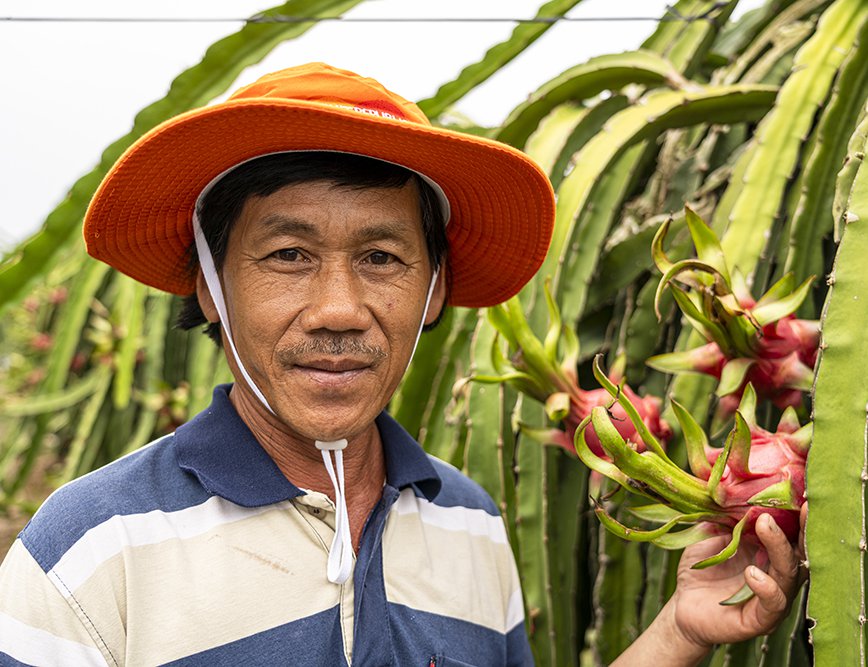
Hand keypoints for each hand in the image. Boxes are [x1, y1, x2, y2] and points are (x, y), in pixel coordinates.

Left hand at [669, 504, 807, 652]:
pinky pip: (773, 605)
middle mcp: (779, 575)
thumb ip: (724, 517)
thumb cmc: (702, 570)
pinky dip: (767, 588)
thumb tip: (732, 487)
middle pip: (801, 552)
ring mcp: (773, 598)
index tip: (802, 492)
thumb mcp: (709, 537)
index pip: (794, 533)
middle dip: (803, 528)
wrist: (684, 606)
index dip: (801, 515)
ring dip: (780, 549)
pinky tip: (752, 572)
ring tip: (764, 526)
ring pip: (790, 575)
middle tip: (800, 505)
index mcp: (770, 553)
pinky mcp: (761, 619)